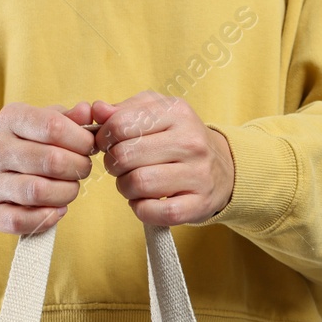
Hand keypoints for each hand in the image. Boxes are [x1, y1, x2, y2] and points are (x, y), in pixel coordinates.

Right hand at [0, 102, 97, 233]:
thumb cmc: (29, 144)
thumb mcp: (45, 122)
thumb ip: (69, 118)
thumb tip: (87, 111)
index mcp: (10, 119)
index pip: (53, 126)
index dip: (81, 140)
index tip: (89, 147)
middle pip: (51, 161)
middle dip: (78, 167)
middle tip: (82, 169)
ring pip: (38, 191)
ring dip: (67, 193)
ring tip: (70, 188)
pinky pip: (22, 220)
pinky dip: (47, 218)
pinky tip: (57, 209)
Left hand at [91, 92, 234, 226]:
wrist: (224, 170)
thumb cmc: (179, 139)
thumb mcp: (157, 113)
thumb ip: (124, 109)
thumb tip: (97, 110)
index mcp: (177, 113)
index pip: (121, 124)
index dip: (104, 138)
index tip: (108, 144)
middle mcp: (191, 142)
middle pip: (125, 156)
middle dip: (113, 164)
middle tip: (120, 167)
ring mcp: (198, 174)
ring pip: (138, 183)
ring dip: (125, 188)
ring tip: (132, 183)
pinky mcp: (198, 204)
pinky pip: (154, 211)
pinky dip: (140, 209)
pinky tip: (144, 201)